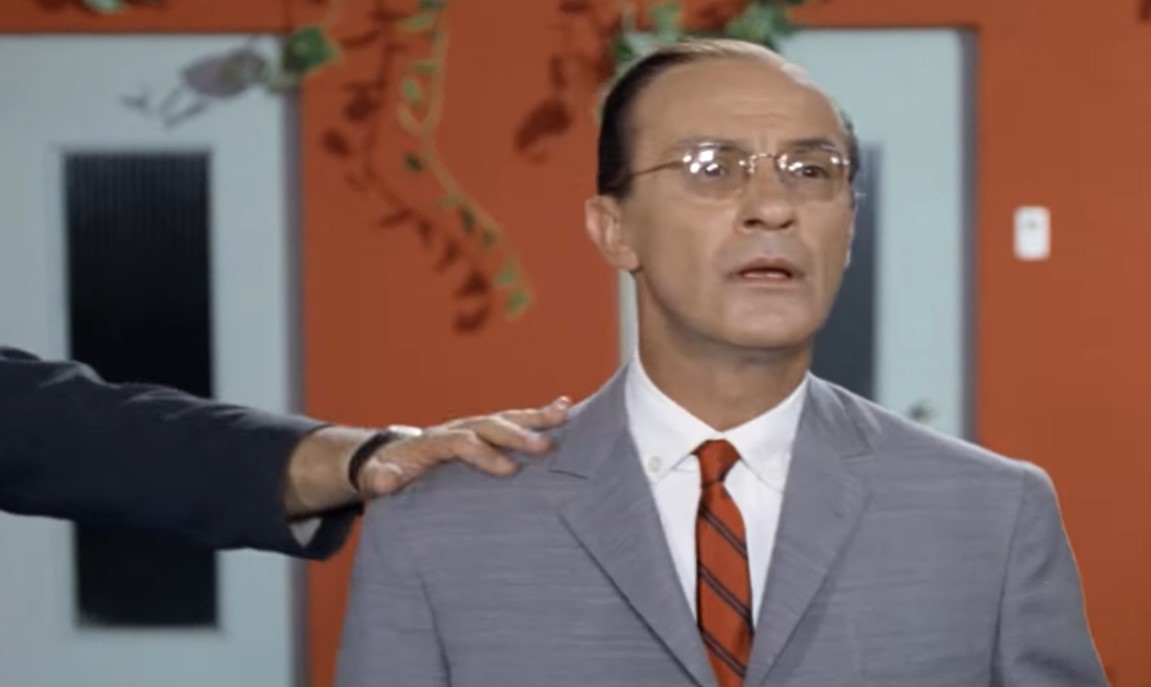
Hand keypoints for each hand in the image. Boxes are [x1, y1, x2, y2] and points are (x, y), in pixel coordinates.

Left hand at [355, 397, 571, 497]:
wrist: (393, 454)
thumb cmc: (388, 472)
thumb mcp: (376, 478)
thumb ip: (381, 479)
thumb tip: (388, 478)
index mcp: (434, 442)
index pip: (462, 444)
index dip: (485, 456)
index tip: (509, 471)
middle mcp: (459, 428)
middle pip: (490, 426)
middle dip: (517, 435)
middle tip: (545, 447)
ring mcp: (475, 427)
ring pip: (507, 418)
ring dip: (536, 416)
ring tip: (565, 412)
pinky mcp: (487, 432)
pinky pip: (515, 421)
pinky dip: (539, 414)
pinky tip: (566, 408)